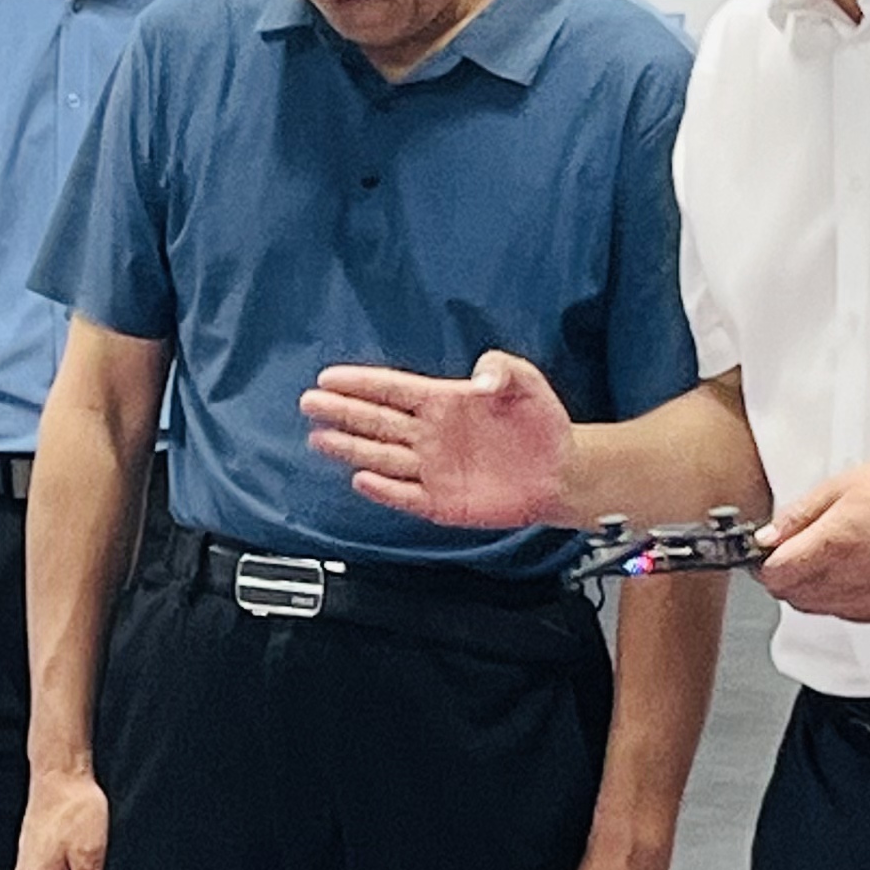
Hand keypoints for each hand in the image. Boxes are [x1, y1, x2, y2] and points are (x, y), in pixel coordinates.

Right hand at [299, 350, 573, 528]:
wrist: (560, 471)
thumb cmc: (541, 423)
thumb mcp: (525, 381)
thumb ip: (502, 368)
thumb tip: (480, 377)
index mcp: (443, 401)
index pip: (392, 390)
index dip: (361, 383)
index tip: (329, 378)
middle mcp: (430, 434)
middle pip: (376, 421)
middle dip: (342, 412)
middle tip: (309, 403)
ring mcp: (432, 468)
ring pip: (382, 456)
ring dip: (351, 448)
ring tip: (319, 439)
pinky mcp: (441, 501)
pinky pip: (406, 495)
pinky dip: (383, 490)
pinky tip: (361, 479)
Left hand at [757, 460, 869, 622]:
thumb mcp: (840, 487)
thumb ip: (797, 516)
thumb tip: (766, 538)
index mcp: (838, 541)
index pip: (777, 574)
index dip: (765, 562)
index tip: (767, 550)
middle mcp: (853, 575)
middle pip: (790, 594)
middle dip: (784, 574)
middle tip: (795, 549)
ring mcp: (869, 597)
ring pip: (811, 607)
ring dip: (806, 587)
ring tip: (825, 556)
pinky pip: (839, 612)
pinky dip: (832, 597)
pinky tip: (846, 571)